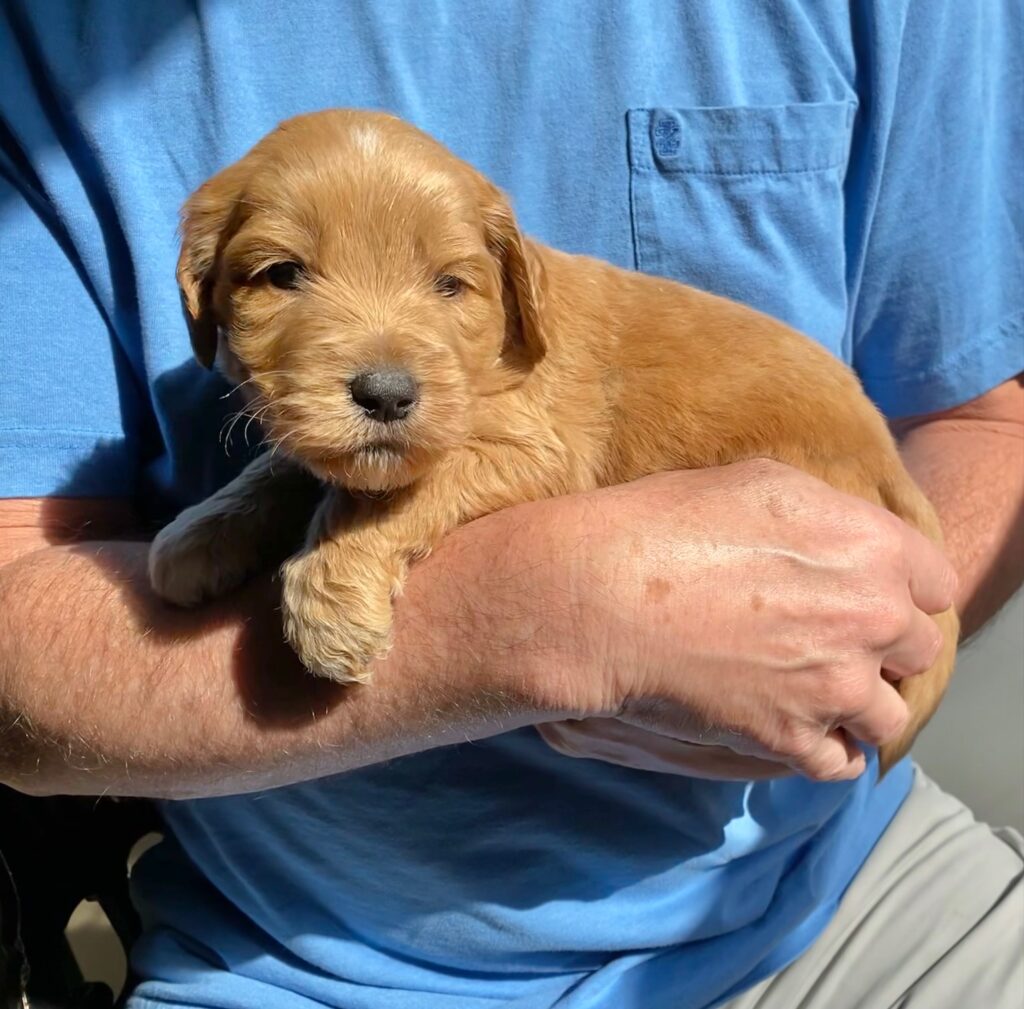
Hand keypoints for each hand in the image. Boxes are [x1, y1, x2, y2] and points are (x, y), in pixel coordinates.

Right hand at [525, 459, 954, 780]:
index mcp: (872, 548)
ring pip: (888, 715)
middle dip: (879, 645)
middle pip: (915, 649)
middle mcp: (870, 619)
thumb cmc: (668, 524)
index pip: (934, 582)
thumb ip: (827, 514)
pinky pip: (840, 763)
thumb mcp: (758, 483)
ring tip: (813, 691)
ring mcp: (835, 686)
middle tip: (829, 638)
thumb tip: (845, 537)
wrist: (603, 596)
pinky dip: (823, 749)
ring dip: (859, 705)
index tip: (865, 593)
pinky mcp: (792, 738)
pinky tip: (794, 727)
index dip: (898, 587)